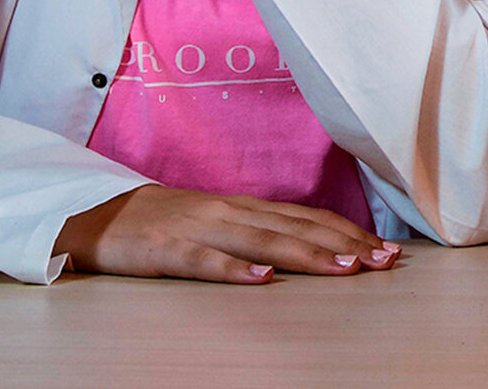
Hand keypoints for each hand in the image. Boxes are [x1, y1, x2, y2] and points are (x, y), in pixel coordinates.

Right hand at [53, 184, 399, 282]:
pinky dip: (235, 270)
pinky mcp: (167, 249)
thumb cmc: (170, 223)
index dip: (349, 232)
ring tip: (344, 268)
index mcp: (247, 207)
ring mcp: (200, 229)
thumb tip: (315, 245)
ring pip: (261, 242)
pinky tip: (261, 281)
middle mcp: (231, 212)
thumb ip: (262, 231)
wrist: (101, 215)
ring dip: (306, 255)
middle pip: (296, 228)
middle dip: (344, 244)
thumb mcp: (222, 223)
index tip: (385, 250)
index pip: (308, 218)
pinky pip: (204, 261)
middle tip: (383, 261)